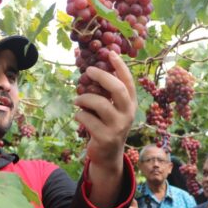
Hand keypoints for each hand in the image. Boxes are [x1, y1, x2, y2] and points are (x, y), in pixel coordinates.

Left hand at [75, 51, 136, 173]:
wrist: (108, 155)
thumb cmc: (106, 124)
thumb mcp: (110, 108)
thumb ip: (105, 92)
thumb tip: (90, 68)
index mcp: (130, 103)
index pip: (128, 81)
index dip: (120, 66)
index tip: (110, 53)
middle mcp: (128, 113)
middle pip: (117, 88)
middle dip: (101, 76)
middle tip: (88, 70)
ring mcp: (118, 126)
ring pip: (99, 103)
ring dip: (84, 98)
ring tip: (77, 99)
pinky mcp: (105, 137)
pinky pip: (87, 118)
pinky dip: (79, 114)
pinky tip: (79, 116)